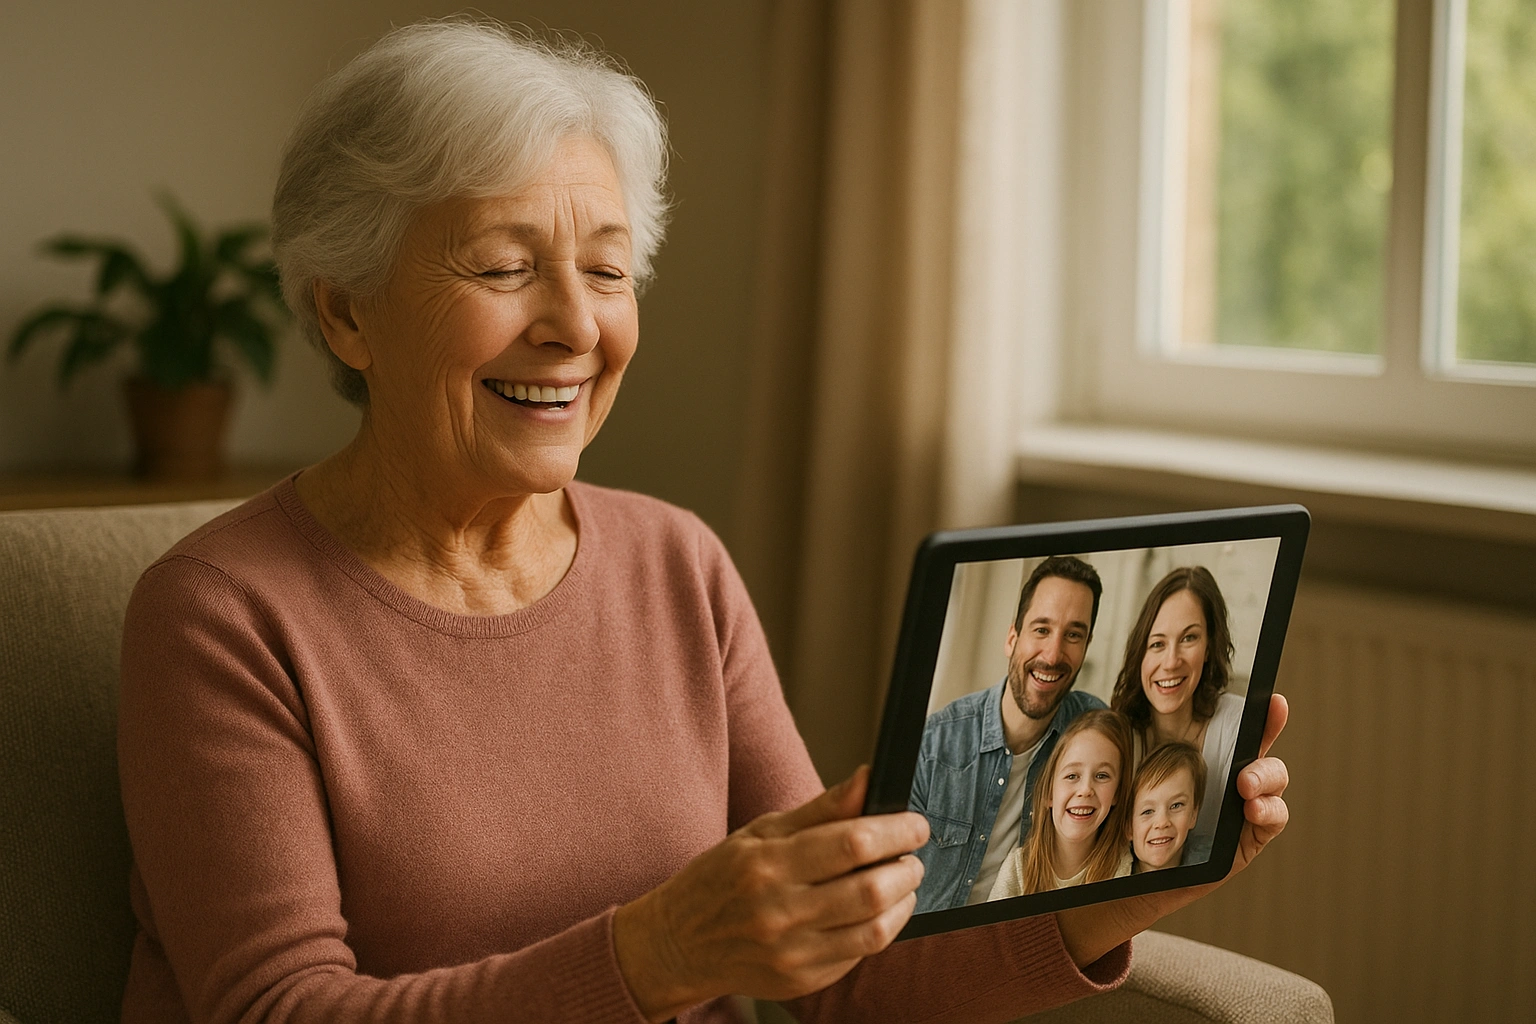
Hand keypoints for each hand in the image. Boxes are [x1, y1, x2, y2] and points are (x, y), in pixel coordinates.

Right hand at [613, 766, 928, 1021]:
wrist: (678, 943)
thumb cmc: (721, 879)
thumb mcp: (762, 831)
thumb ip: (822, 809)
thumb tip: (868, 777)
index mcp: (768, 864)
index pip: (851, 843)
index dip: (896, 831)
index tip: (914, 824)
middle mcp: (779, 911)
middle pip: (871, 889)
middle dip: (906, 867)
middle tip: (909, 855)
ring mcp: (791, 953)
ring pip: (875, 929)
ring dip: (902, 901)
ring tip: (899, 883)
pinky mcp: (801, 982)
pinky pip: (859, 955)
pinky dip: (879, 929)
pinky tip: (873, 912)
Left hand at [1057, 693, 1290, 966]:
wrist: (1130, 878)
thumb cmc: (1131, 823)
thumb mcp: (1131, 780)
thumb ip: (1134, 752)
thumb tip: (1112, 711)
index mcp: (1208, 764)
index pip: (1239, 735)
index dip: (1261, 717)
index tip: (1272, 702)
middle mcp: (1230, 785)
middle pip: (1263, 761)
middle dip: (1264, 760)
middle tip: (1245, 775)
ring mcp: (1242, 813)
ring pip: (1273, 788)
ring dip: (1268, 784)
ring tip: (1246, 791)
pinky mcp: (1245, 842)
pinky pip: (1271, 822)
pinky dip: (1270, 813)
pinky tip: (1253, 810)